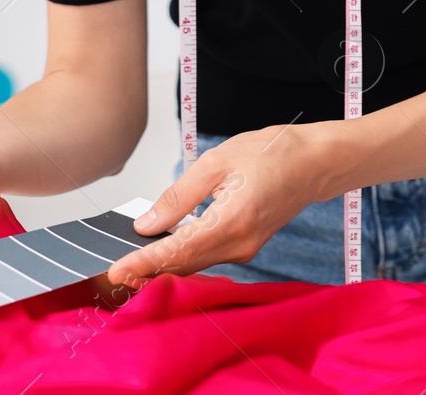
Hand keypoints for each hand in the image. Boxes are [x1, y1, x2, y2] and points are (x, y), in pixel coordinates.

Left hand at [105, 123, 329, 286]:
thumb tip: (146, 222)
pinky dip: (183, 255)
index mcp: (231, 221)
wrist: (313, 163)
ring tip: (131, 261)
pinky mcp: (245, 247)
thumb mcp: (216, 162)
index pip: (177, 251)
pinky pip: (207, 257)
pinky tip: (163, 247)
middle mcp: (239, 245)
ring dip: (163, 264)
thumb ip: (178, 196)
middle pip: (183, 265)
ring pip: (194, 264)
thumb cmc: (271, 154)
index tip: (117, 271)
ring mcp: (244, 250)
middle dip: (147, 269)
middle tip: (112, 271)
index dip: (144, 263)